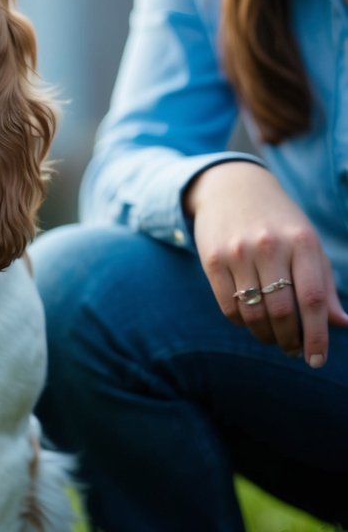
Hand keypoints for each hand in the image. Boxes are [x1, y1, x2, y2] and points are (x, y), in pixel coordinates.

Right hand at [185, 161, 347, 367]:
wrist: (231, 188)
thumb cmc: (279, 221)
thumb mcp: (308, 244)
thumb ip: (324, 284)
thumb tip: (341, 324)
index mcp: (301, 242)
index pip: (313, 299)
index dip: (317, 335)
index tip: (317, 360)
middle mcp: (269, 246)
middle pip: (282, 311)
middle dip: (290, 341)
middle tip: (293, 351)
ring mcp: (238, 252)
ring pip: (253, 312)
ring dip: (266, 335)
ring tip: (273, 339)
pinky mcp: (212, 259)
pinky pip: (227, 305)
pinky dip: (242, 323)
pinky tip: (250, 322)